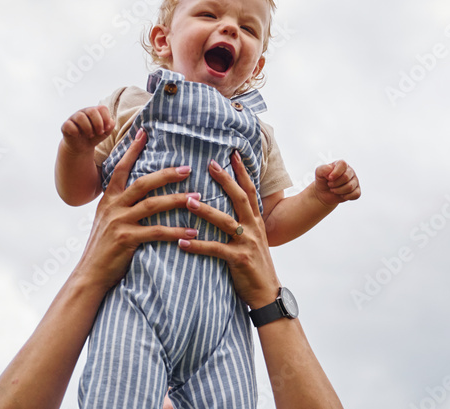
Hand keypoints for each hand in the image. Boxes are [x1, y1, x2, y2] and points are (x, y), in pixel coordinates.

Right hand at [60, 105, 114, 154]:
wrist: (82, 147)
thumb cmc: (94, 136)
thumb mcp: (105, 132)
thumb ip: (110, 126)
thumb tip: (110, 121)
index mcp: (94, 111)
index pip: (102, 108)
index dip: (106, 119)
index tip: (106, 129)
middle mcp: (84, 112)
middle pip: (92, 111)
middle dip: (98, 124)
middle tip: (99, 133)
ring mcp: (73, 117)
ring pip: (80, 117)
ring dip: (88, 128)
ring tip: (90, 135)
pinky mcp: (65, 125)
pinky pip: (69, 125)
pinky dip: (75, 132)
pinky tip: (78, 135)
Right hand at [73, 128, 200, 292]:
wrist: (90, 274)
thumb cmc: (104, 248)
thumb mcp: (107, 220)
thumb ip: (121, 205)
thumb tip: (139, 192)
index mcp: (108, 199)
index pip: (121, 168)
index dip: (132, 150)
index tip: (144, 132)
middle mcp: (112, 207)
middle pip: (142, 183)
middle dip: (166, 174)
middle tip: (187, 168)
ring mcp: (119, 222)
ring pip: (152, 205)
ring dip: (177, 200)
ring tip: (197, 198)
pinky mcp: (126, 239)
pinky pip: (157, 232)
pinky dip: (176, 231)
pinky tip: (191, 231)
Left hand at [178, 150, 280, 309]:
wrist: (267, 294)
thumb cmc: (255, 266)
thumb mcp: (253, 240)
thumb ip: (242, 224)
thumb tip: (225, 209)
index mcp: (257, 221)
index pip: (250, 191)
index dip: (241, 172)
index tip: (232, 154)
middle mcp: (254, 228)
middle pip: (240, 198)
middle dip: (226, 179)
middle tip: (210, 164)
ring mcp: (247, 243)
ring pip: (225, 221)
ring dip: (206, 211)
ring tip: (187, 201)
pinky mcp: (239, 259)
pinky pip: (215, 249)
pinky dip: (198, 245)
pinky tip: (182, 242)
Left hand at [313, 160, 359, 205]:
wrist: (324, 193)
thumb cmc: (323, 180)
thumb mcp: (318, 173)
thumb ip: (323, 169)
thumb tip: (330, 169)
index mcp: (341, 164)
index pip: (343, 164)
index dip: (336, 172)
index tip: (329, 178)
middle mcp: (350, 171)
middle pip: (346, 177)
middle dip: (335, 184)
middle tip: (330, 185)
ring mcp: (355, 181)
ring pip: (350, 187)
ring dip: (339, 191)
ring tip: (333, 190)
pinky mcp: (357, 190)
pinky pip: (356, 194)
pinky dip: (346, 197)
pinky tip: (341, 195)